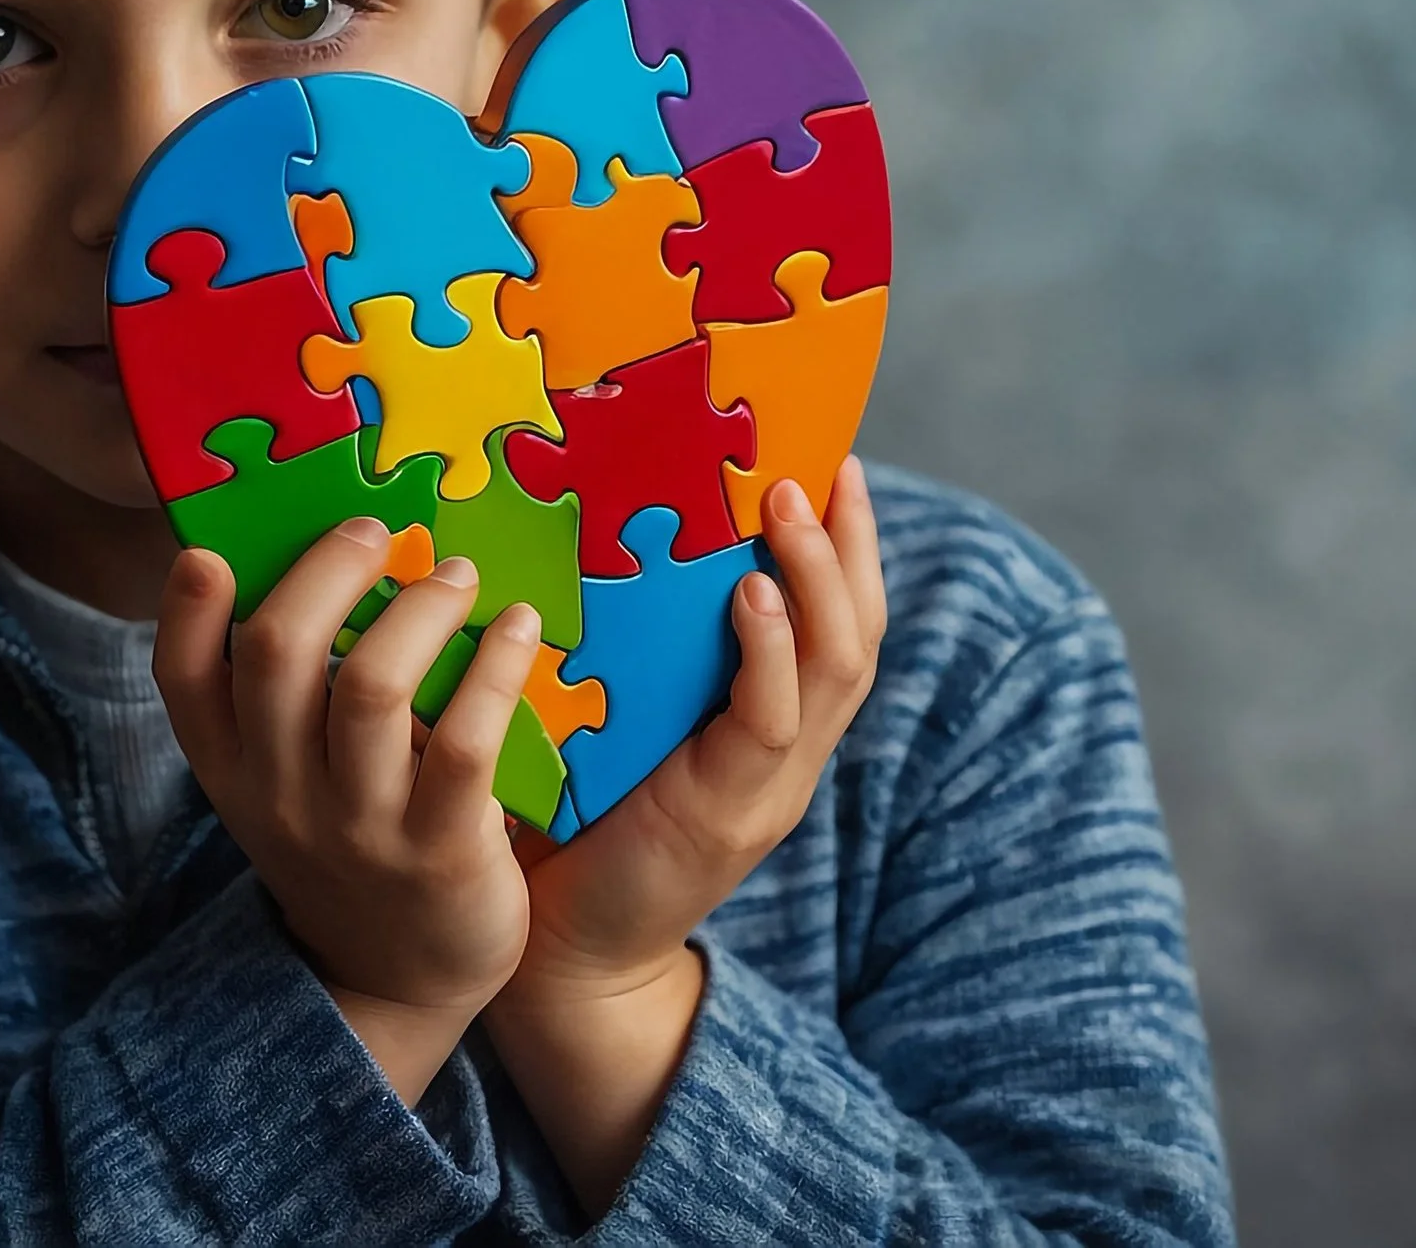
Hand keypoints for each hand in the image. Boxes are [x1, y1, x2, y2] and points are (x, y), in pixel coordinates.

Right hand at [155, 519, 539, 1102]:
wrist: (398, 979)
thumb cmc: (348, 841)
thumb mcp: (285, 778)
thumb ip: (284, 691)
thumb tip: (315, 558)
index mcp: (232, 767)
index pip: (181, 679)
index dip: (185, 611)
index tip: (212, 552)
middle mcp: (282, 794)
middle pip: (276, 652)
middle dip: (328, 570)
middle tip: (376, 532)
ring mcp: (359, 826)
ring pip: (371, 687)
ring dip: (420, 610)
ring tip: (457, 575)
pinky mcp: (442, 850)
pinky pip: (464, 742)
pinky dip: (495, 669)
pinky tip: (519, 628)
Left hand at [482, 457, 886, 1210]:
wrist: (557, 957)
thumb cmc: (567, 819)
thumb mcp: (610, 714)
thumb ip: (624, 645)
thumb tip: (578, 525)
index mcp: (762, 722)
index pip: (833, 621)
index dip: (844, 544)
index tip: (832, 458)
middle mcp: (784, 750)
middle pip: (858, 634)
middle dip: (848, 546)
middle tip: (824, 466)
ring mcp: (768, 786)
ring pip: (833, 671)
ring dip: (817, 582)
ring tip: (792, 511)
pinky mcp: (729, 816)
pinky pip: (770, 722)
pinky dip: (768, 654)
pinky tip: (750, 598)